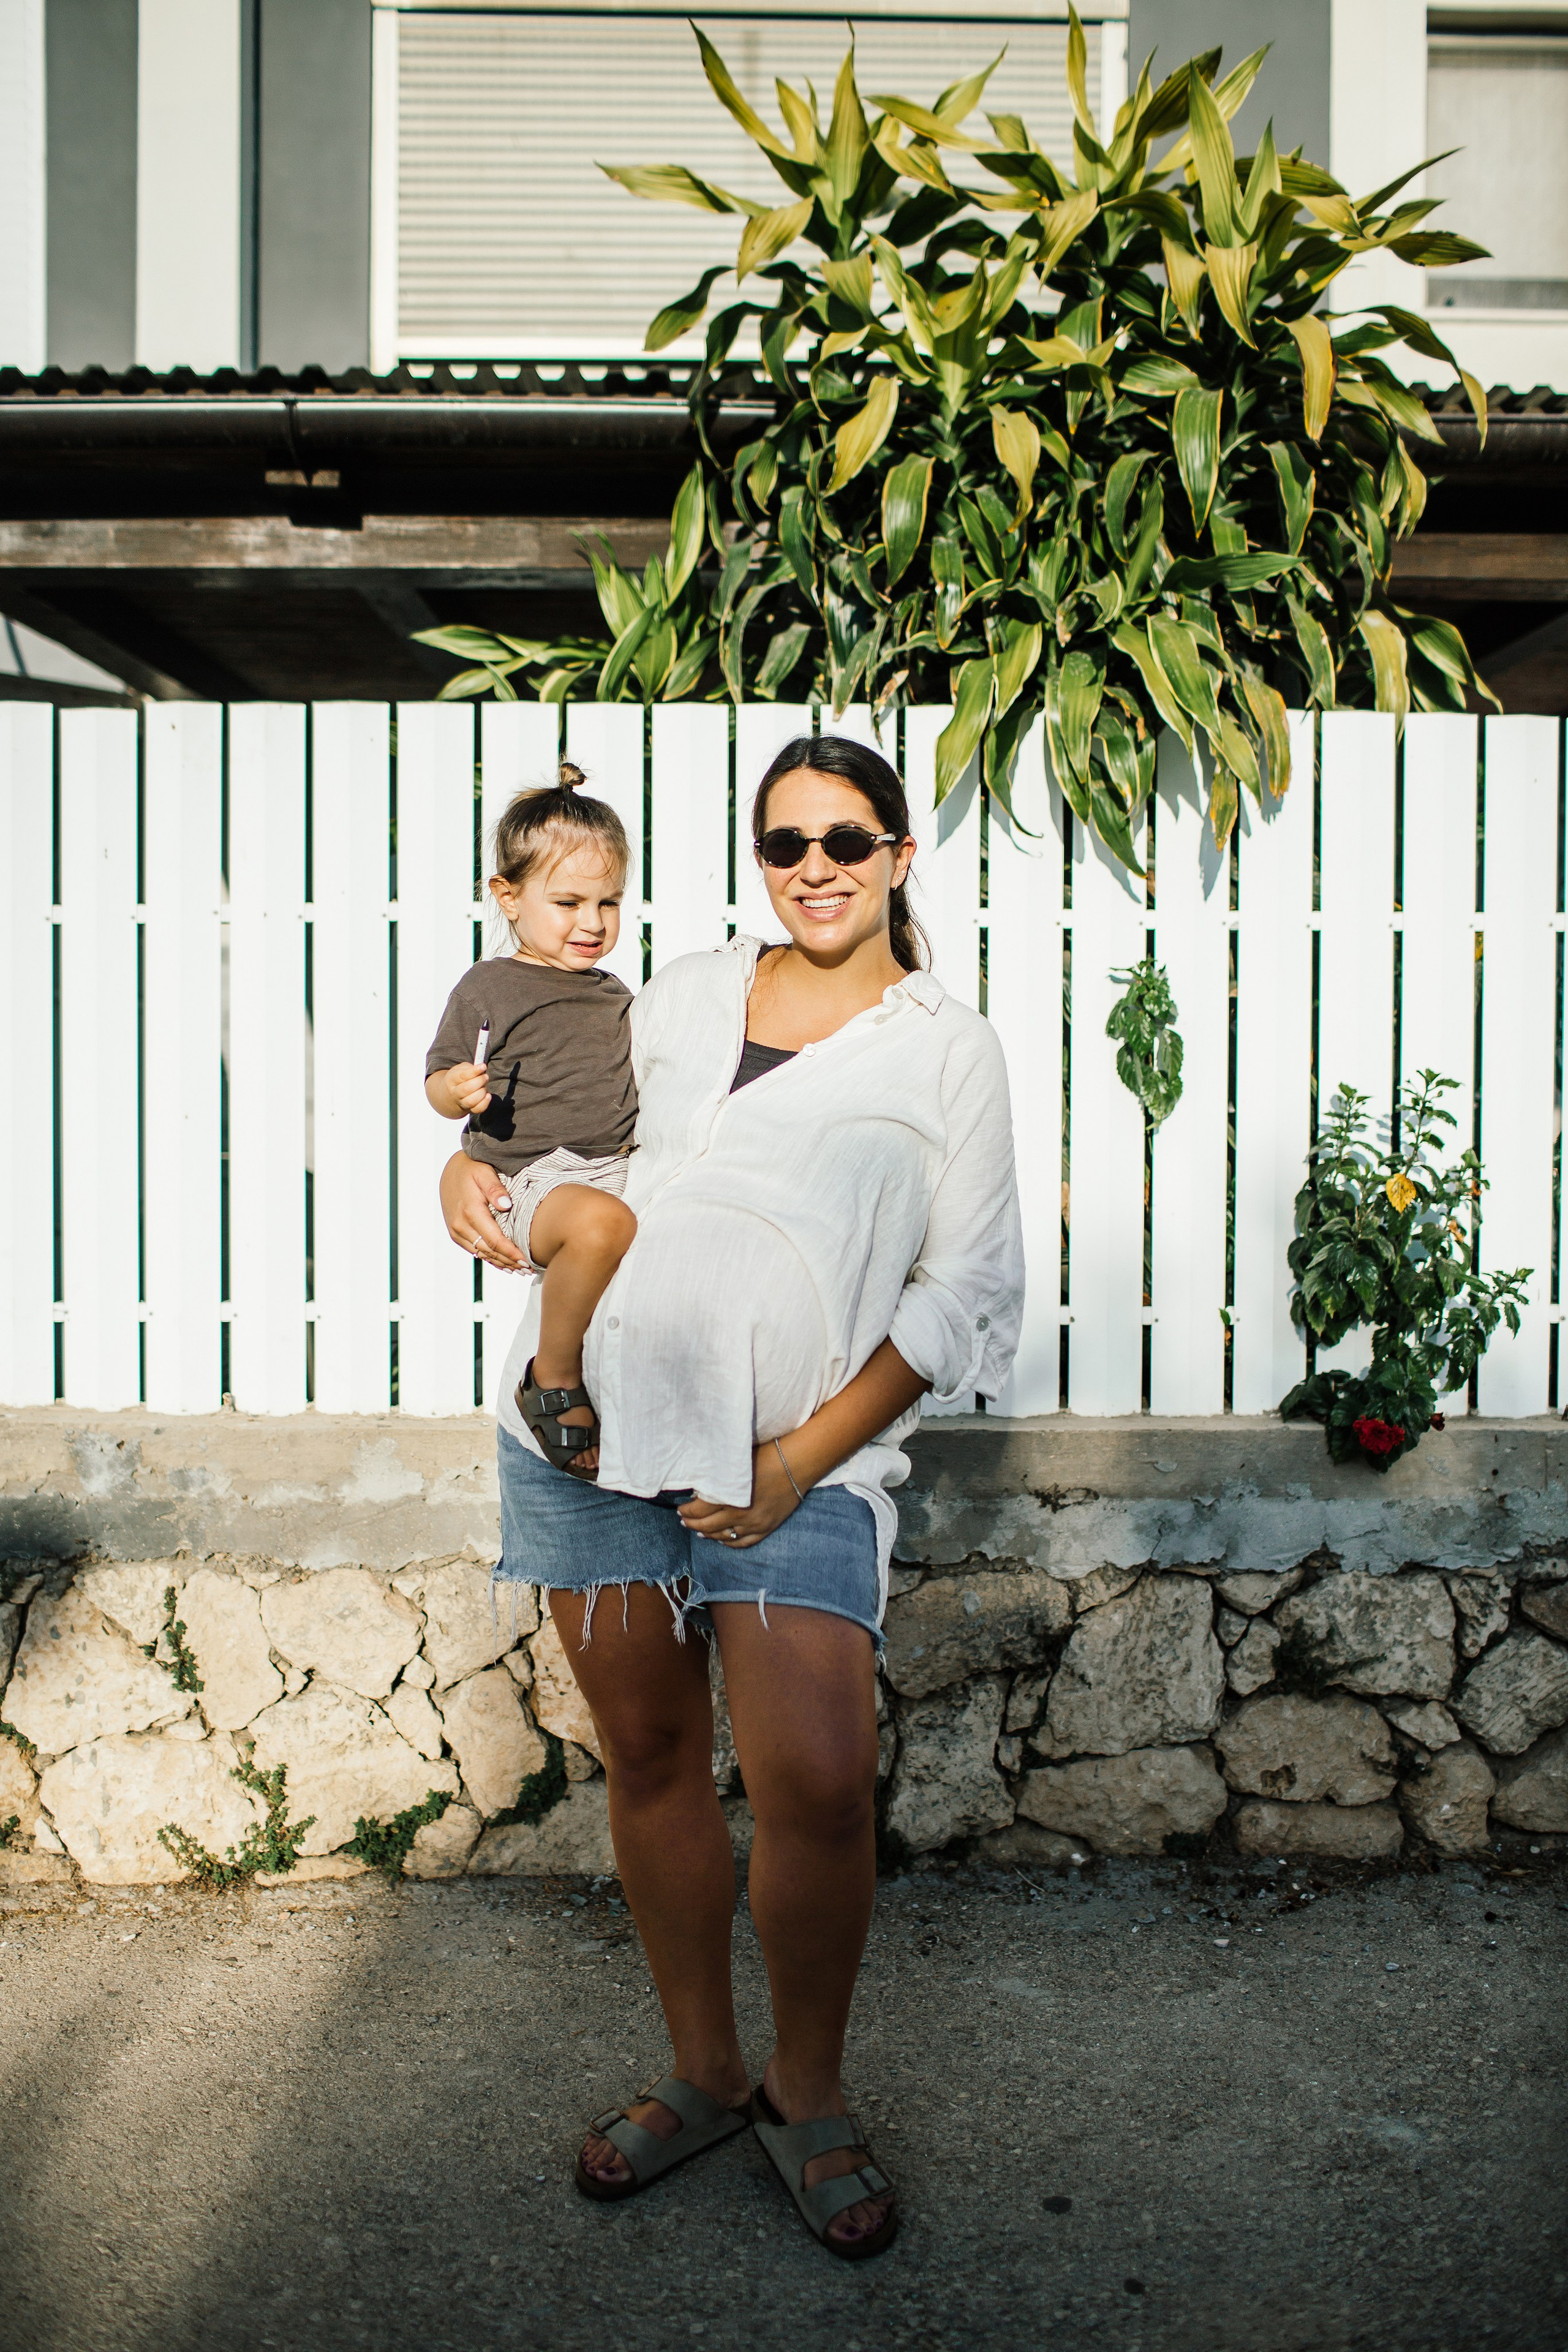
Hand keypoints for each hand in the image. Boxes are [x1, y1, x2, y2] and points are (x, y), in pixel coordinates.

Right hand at [439, 1151, 523, 1270]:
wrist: (450, 1169)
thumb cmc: (471, 1168)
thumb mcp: (484, 1172)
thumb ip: (495, 1189)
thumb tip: (507, 1205)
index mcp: (470, 1212)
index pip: (495, 1240)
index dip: (512, 1253)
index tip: (527, 1260)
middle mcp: (461, 1225)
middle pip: (489, 1251)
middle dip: (510, 1262)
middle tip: (529, 1270)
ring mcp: (456, 1231)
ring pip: (482, 1254)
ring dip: (501, 1264)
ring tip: (520, 1270)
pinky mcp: (455, 1233)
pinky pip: (474, 1250)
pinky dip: (490, 1258)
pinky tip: (503, 1264)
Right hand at [443, 1061, 492, 1115]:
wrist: (453, 1094)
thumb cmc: (460, 1078)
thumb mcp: (461, 1069)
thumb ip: (470, 1068)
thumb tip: (481, 1068)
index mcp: (451, 1080)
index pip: (462, 1076)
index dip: (474, 1071)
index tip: (483, 1066)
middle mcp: (455, 1093)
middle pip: (466, 1089)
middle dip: (479, 1081)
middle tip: (486, 1076)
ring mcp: (462, 1102)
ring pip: (471, 1101)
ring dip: (482, 1092)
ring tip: (484, 1086)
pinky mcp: (470, 1109)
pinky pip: (478, 1109)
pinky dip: (485, 1102)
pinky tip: (488, 1095)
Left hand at [678, 1440, 804, 1547]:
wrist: (798, 1463)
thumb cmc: (766, 1456)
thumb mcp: (735, 1463)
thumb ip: (718, 1477)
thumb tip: (699, 1487)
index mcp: (730, 1495)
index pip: (699, 1510)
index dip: (687, 1511)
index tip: (681, 1508)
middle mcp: (740, 1514)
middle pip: (708, 1525)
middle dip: (693, 1524)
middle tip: (684, 1521)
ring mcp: (754, 1524)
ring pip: (724, 1537)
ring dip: (708, 1535)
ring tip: (699, 1531)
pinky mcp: (766, 1528)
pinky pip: (744, 1543)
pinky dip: (730, 1543)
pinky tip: (722, 1540)